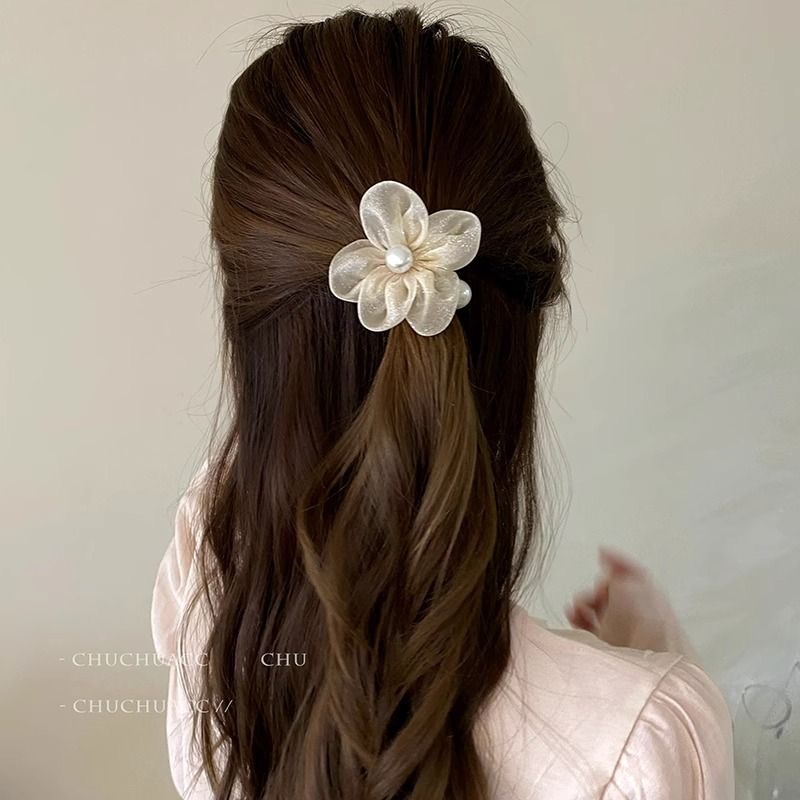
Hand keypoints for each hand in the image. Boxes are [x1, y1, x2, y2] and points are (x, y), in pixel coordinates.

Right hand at [565, 548, 697, 658]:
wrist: (651, 701)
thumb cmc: (646, 654)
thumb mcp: (636, 609)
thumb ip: (625, 586)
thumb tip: (613, 574)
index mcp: (656, 610)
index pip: (640, 578)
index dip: (621, 562)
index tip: (601, 553)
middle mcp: (645, 625)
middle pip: (620, 595)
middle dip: (599, 588)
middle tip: (590, 595)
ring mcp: (630, 643)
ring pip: (606, 614)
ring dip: (588, 605)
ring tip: (575, 609)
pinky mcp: (615, 658)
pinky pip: (596, 632)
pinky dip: (583, 622)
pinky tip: (573, 621)